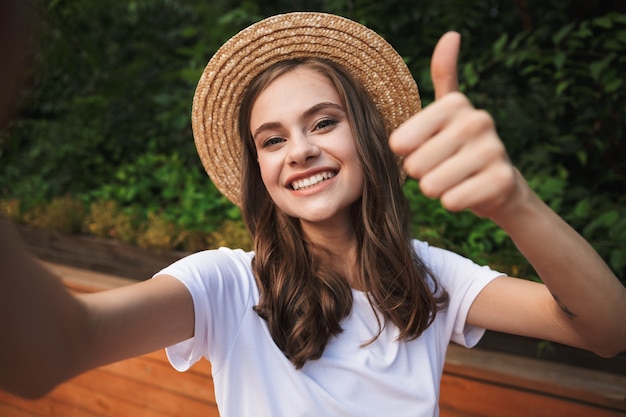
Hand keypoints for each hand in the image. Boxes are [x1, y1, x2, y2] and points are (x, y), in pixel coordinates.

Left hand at [389, 32, 518, 218]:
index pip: (400, 142)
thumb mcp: (448, 112)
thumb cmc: (460, 147)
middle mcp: (478, 121)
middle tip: (441, 168)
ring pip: (431, 186)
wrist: (499, 184)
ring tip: (454, 179)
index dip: (406, 154)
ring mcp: (493, 150)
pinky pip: (452, 201)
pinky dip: (453, 202)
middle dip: (422, 174)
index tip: (423, 148)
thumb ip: (444, 76)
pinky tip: (467, 192)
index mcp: (455, 104)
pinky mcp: (502, 180)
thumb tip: (451, 34)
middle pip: (415, 166)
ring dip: (437, 190)